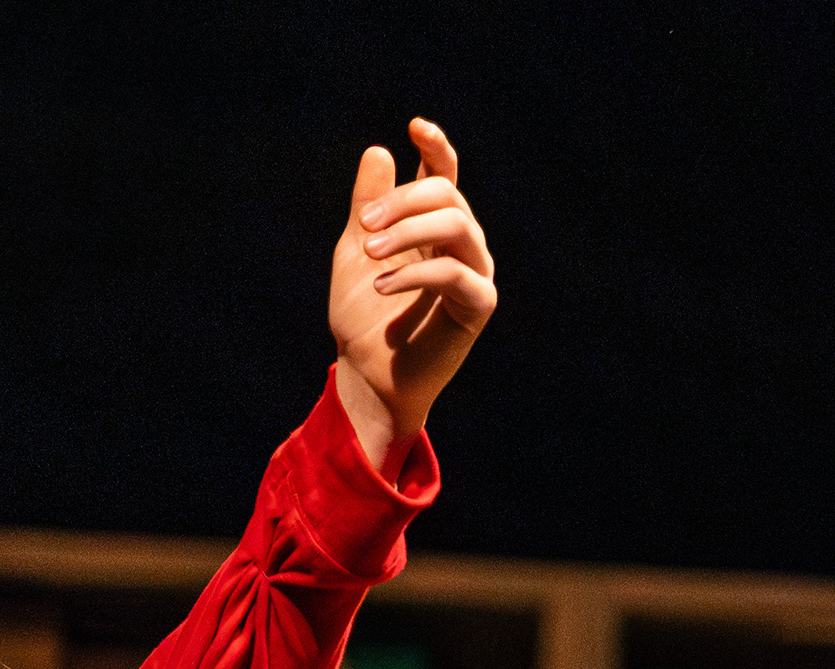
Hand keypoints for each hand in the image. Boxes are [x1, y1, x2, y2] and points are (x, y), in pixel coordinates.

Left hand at [328, 119, 497, 466]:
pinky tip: (383, 284)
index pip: (445, 176)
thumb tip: (379, 151)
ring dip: (408, 230)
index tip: (416, 128)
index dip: (437, 148)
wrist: (367, 374)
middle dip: (402, 201)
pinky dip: (414, 273)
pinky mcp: (478, 306)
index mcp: (433, 227)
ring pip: (457, 224)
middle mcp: (462, 244)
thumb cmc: (363, 317)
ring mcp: (475, 273)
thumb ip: (368, 205)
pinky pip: (454, 272)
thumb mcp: (356, 249)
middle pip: (447, 194)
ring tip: (369, 250)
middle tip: (363, 227)